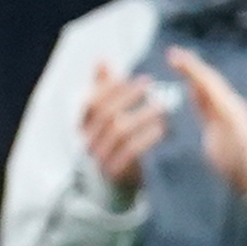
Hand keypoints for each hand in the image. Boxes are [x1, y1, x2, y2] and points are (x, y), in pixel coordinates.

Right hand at [75, 62, 174, 193]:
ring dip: (142, 115)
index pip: (91, 102)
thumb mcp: (105, 116)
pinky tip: (163, 128)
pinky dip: (148, 137)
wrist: (113, 185)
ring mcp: (100, 157)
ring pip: (119, 131)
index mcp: (84, 126)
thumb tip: (101, 60)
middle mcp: (88, 141)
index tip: (138, 78)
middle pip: (106, 114)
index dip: (112, 88)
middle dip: (129, 97)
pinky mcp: (116, 171)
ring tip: (162, 106)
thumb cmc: (112, 143)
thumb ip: (104, 89)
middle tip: (151, 85)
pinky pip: (131, 151)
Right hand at [170, 45, 246, 194]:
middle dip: (192, 66)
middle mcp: (229, 106)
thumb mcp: (230, 138)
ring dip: (193, 75)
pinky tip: (189, 88)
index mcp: (230, 107)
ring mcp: (226, 115)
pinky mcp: (221, 124)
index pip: (209, 81)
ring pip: (208, 88)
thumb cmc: (240, 162)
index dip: (191, 67)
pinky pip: (206, 101)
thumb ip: (219, 112)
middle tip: (172, 54)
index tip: (173, 56)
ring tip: (177, 64)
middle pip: (209, 80)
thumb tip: (205, 92)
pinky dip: (195, 90)